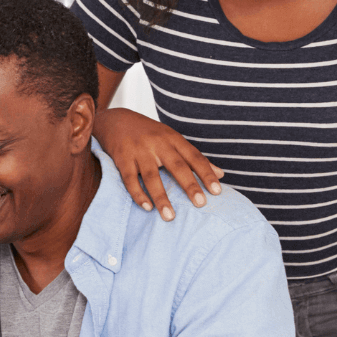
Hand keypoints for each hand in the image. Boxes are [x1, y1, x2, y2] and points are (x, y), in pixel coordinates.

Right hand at [93, 107, 223, 220]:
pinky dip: (138, 194)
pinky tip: (147, 207)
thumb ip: (194, 157)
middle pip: (176, 166)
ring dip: (161, 197)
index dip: (206, 173)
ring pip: (151, 176)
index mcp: (173, 138)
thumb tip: (221, 174)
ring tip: (170, 216)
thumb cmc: (149, 133)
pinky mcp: (122, 158)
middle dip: (189, 185)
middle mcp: (157, 143)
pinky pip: (129, 179)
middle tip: (201, 203)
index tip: (217, 191)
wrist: (115, 120)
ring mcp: (138, 151)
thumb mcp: (172, 139)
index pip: (194, 156)